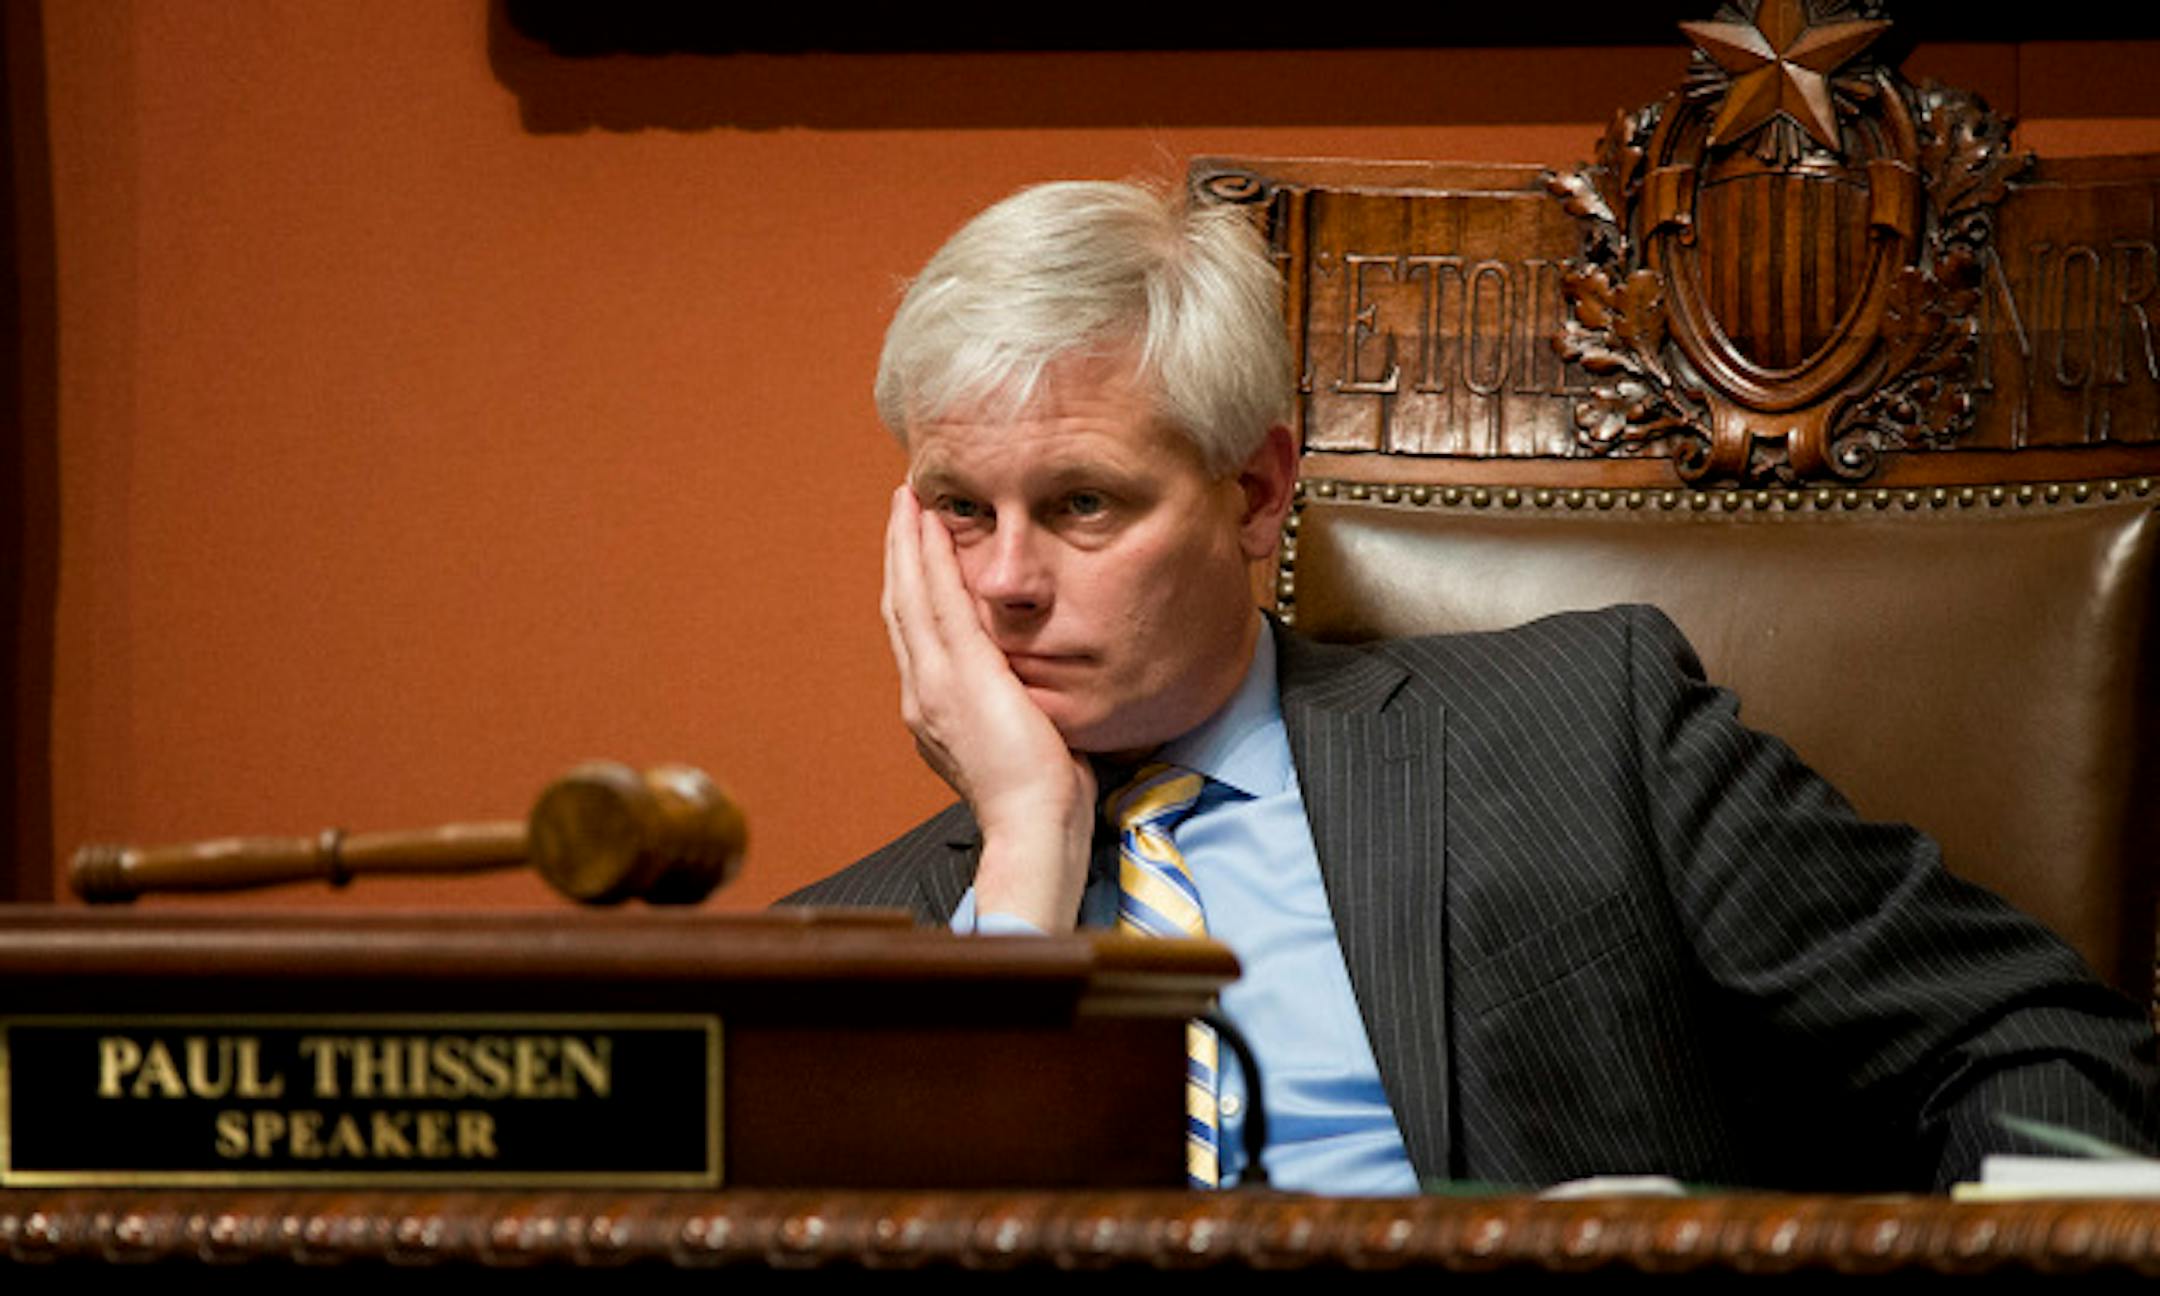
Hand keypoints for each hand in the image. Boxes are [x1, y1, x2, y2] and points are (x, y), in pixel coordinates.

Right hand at [881, 486, 1095, 929]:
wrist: (1032, 826)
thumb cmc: (1039, 798)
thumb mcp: (1019, 741)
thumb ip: (1012, 708)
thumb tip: (1029, 690)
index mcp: (932, 711)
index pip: (915, 635)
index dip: (910, 587)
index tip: (913, 550)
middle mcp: (921, 693)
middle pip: (900, 606)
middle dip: (899, 553)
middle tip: (901, 508)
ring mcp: (934, 682)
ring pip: (909, 595)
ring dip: (907, 542)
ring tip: (907, 501)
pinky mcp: (960, 673)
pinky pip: (937, 600)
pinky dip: (928, 557)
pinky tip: (930, 523)